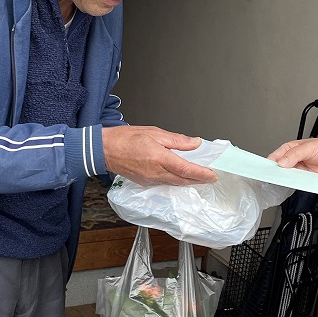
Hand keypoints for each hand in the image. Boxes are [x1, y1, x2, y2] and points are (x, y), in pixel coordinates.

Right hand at [102, 126, 218, 186]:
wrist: (104, 150)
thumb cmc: (125, 138)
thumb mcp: (154, 132)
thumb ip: (176, 140)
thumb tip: (194, 143)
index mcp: (159, 158)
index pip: (186, 169)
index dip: (202, 173)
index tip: (213, 174)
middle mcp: (156, 172)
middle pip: (183, 180)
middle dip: (199, 179)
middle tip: (211, 176)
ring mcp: (150, 180)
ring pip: (175, 183)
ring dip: (188, 181)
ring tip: (199, 176)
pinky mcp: (145, 183)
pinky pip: (166, 184)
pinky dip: (176, 181)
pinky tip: (180, 176)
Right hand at [268, 137, 317, 182]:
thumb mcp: (309, 147)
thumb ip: (294, 155)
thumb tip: (282, 162)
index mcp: (292, 149)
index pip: (276, 156)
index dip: (270, 162)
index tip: (266, 168)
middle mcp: (295, 160)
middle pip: (280, 168)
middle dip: (277, 172)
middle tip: (274, 176)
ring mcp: (301, 171)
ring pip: (288, 177)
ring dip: (287, 179)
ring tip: (285, 179)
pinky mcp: (307, 180)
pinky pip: (299, 184)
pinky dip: (296, 184)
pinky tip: (295, 183)